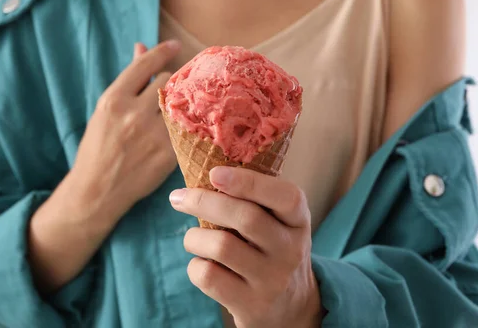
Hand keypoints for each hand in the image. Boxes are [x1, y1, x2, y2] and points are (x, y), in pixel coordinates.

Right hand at [71, 40, 180, 222]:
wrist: (96, 191)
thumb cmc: (98, 147)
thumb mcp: (106, 110)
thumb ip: (128, 80)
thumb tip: (141, 46)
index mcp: (113, 100)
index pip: (144, 65)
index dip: (162, 52)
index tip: (176, 45)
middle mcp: (133, 115)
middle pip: (167, 82)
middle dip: (173, 80)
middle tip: (179, 83)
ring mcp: (152, 135)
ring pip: (180, 104)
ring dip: (183, 101)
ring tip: (188, 102)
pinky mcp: (168, 154)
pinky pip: (187, 128)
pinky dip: (189, 122)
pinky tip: (192, 122)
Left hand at [169, 167, 323, 327]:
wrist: (291, 308)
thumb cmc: (272, 250)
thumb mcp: (278, 224)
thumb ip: (254, 199)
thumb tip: (201, 169)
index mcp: (298, 221)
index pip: (285, 196)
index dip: (248, 181)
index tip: (214, 172)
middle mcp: (290, 250)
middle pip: (245, 217)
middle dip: (203, 201)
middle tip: (179, 197)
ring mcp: (272, 280)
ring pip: (221, 246)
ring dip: (194, 237)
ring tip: (193, 238)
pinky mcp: (251, 305)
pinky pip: (209, 277)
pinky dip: (195, 265)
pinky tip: (202, 263)